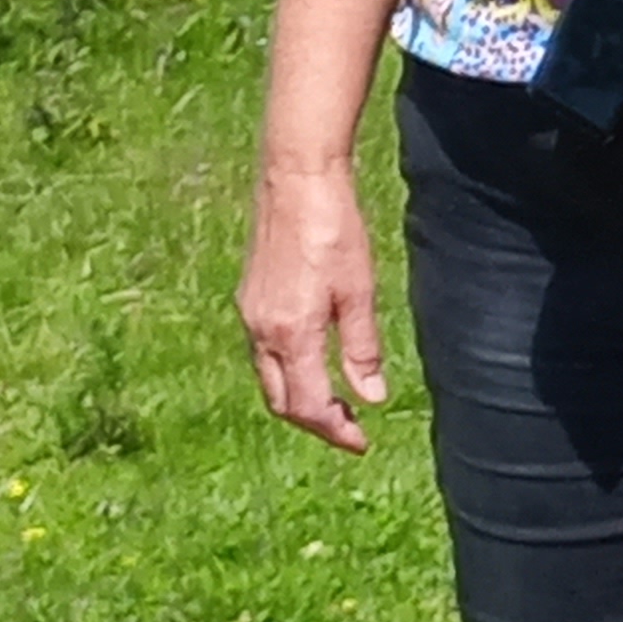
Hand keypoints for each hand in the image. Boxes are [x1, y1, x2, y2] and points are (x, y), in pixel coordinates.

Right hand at [238, 161, 388, 451]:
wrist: (296, 179)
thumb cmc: (333, 229)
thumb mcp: (359, 291)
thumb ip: (362, 348)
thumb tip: (371, 397)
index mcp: (290, 334)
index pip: (307, 406)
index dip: (335, 430)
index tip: (362, 442)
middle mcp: (261, 331)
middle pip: (282, 401)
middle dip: (315, 422)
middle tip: (351, 429)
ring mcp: (250, 315)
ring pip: (270, 379)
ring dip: (300, 400)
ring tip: (336, 402)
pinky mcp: (250, 299)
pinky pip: (264, 354)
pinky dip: (288, 373)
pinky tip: (314, 364)